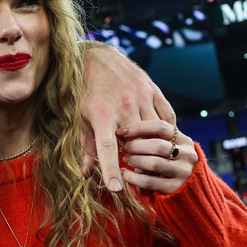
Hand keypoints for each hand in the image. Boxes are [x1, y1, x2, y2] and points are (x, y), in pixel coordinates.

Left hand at [80, 42, 175, 191]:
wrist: (96, 57)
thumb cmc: (85, 90)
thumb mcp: (80, 117)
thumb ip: (86, 145)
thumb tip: (87, 174)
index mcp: (101, 115)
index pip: (107, 149)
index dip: (111, 170)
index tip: (116, 189)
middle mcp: (123, 106)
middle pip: (136, 143)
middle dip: (136, 158)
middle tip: (133, 164)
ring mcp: (141, 97)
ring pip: (155, 131)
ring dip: (152, 145)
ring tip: (146, 151)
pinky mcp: (153, 90)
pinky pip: (167, 117)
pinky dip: (165, 130)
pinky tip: (159, 136)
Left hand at [116, 120, 197, 194]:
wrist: (186, 186)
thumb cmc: (166, 159)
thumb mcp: (166, 145)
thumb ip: (152, 137)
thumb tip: (124, 131)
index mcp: (184, 140)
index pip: (161, 127)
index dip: (138, 128)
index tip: (121, 131)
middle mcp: (187, 155)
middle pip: (158, 145)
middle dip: (135, 146)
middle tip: (124, 148)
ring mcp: (183, 172)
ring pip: (154, 163)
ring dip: (135, 160)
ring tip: (125, 159)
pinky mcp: (175, 187)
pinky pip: (149, 181)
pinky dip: (132, 177)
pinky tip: (124, 173)